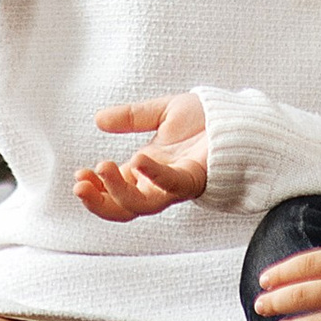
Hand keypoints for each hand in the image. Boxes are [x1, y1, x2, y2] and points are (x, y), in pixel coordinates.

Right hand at [73, 95, 210, 221]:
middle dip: (99, 202)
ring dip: (118, 193)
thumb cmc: (208, 119)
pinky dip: (153, 174)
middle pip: (125, 208)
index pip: (115, 189)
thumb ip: (133, 117)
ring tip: (100, 169)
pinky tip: (137, 159)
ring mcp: (177, 184)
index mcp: (148, 170)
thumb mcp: (163, 113)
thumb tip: (98, 119)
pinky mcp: (196, 178)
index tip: (79, 176)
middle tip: (79, 186)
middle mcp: (160, 183)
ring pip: (143, 204)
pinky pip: (172, 184)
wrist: (242, 118)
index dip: (95, 187)